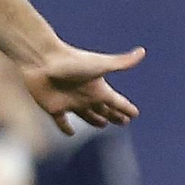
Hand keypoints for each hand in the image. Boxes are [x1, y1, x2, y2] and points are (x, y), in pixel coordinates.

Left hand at [17, 41, 144, 134]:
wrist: (42, 60)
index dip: (126, 108)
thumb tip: (142, 51)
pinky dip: (66, 128)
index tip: (135, 114)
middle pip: (104, 110)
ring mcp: (70, 102)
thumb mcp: (100, 64)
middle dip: (114, 116)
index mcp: (99, 89)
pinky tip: (70, 133)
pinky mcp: (54, 108)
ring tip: (103, 124)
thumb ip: (121, 63)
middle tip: (123, 122)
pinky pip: (62, 122)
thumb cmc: (71, 61)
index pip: (117, 102)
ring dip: (95, 121)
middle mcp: (86, 96)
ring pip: (87, 116)